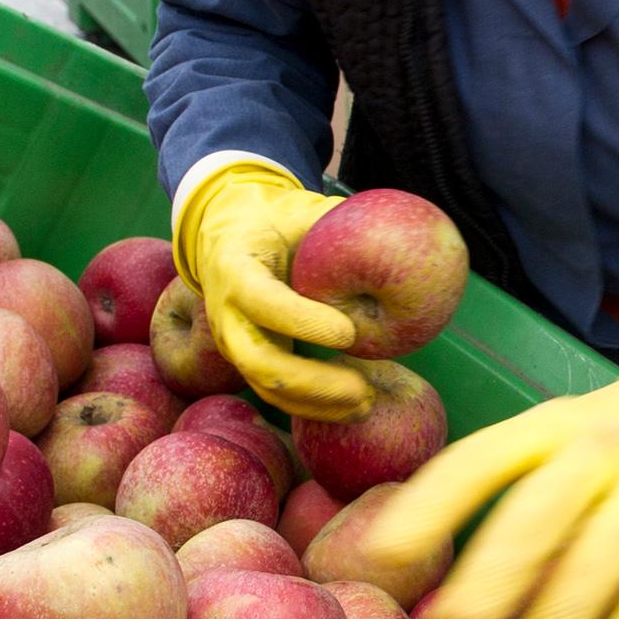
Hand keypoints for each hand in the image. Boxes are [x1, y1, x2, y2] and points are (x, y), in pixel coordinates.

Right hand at [173, 160, 375, 420]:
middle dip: (312, 382)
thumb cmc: (274, 221)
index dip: (301, 321)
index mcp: (234, 268)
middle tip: (362, 388)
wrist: (229, 237)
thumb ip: (333, 221)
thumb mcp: (298, 210)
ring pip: (267, 387)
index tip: (348, 332)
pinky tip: (353, 408)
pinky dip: (314, 407)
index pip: (262, 301)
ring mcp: (233, 343)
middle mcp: (226, 314)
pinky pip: (277, 394)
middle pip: (260, 361)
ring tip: (366, 404)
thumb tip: (391, 231)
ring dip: (317, 403)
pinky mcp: (248, 361)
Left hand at [365, 272, 618, 618]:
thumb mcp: (555, 443)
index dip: (429, 507)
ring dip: (557, 615)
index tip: (382, 554)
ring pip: (601, 555)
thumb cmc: (610, 450)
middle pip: (539, 513)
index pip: (479, 461)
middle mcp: (600, 448)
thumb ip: (506, 502)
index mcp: (546, 426)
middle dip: (491, 576)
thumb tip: (441, 601)